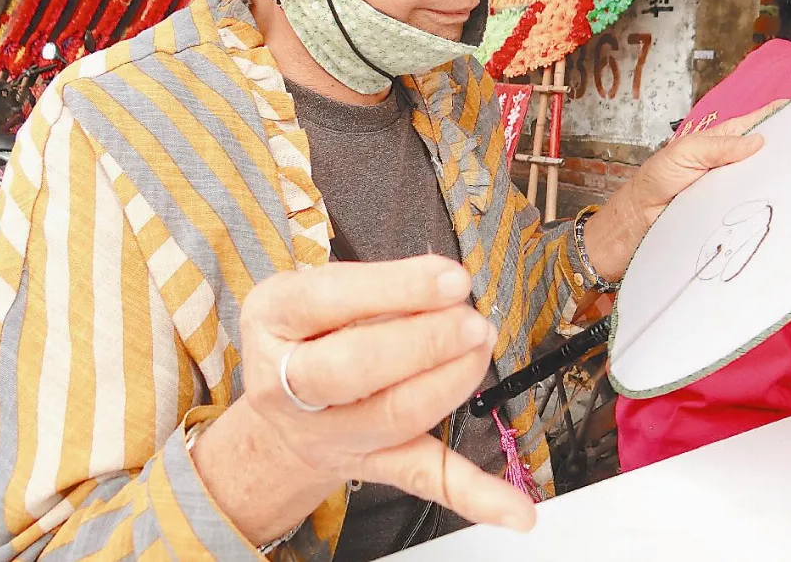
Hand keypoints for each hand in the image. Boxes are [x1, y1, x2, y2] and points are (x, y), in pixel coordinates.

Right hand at [234, 255, 533, 534]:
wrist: (284, 408)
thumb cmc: (312, 332)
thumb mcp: (319, 291)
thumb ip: (374, 288)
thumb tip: (446, 288)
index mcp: (273, 320)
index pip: (328, 299)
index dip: (397, 289)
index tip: (452, 279)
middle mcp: (288, 383)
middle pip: (353, 367)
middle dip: (425, 342)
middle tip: (471, 321)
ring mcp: (330, 432)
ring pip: (395, 415)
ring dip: (452, 380)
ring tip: (481, 345)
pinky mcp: (373, 464)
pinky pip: (424, 479)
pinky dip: (477, 494)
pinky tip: (517, 510)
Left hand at [582, 102, 781, 281]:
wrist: (639, 220)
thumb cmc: (656, 180)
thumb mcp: (685, 153)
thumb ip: (719, 146)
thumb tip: (758, 141)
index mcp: (721, 142)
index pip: (755, 125)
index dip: (777, 116)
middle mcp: (732, 165)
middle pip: (767, 155)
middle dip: (789, 151)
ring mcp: (734, 191)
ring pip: (765, 183)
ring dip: (782, 182)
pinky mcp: (732, 214)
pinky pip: (754, 208)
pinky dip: (767, 206)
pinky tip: (787, 206)